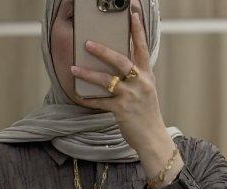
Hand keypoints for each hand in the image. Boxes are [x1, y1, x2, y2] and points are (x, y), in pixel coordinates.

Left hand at [69, 1, 167, 155]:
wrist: (152, 138)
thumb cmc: (146, 114)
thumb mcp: (146, 90)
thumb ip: (135, 76)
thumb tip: (117, 65)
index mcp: (146, 75)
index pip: (142, 46)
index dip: (137, 28)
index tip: (132, 11)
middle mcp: (140, 82)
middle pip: (120, 60)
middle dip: (103, 50)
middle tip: (87, 42)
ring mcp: (130, 96)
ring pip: (106, 80)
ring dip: (88, 73)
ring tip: (74, 68)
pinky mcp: (121, 110)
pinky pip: (101, 102)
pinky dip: (89, 98)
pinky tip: (78, 94)